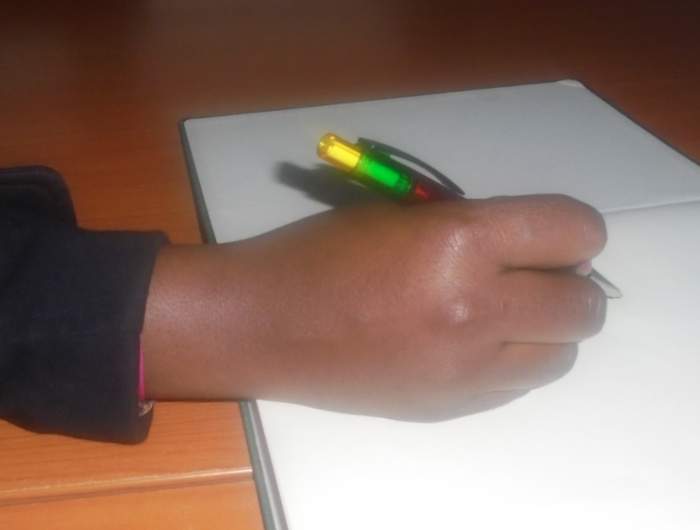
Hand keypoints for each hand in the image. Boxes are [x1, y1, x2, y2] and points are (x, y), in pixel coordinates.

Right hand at [143, 194, 606, 420]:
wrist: (264, 325)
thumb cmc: (320, 253)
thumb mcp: (401, 216)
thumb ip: (472, 227)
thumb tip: (528, 248)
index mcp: (461, 242)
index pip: (575, 231)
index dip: (573, 230)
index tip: (554, 236)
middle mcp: (478, 308)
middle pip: (583, 304)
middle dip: (567, 283)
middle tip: (530, 276)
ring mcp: (468, 368)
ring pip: (562, 353)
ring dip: (545, 328)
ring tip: (503, 314)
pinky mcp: (452, 406)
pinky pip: (520, 384)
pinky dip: (512, 360)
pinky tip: (470, 345)